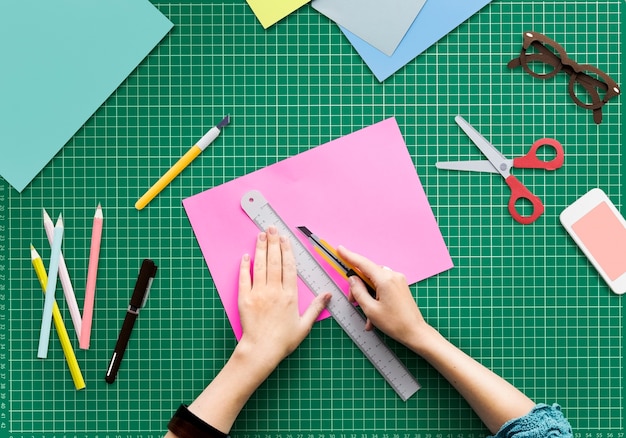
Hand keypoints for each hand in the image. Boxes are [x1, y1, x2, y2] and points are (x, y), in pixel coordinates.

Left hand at [237, 226, 330, 371]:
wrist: (261, 350)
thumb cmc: (284, 340)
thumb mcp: (304, 325)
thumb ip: (316, 307)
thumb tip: (328, 294)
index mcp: (290, 295)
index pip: (289, 267)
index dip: (287, 250)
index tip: (284, 238)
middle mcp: (274, 290)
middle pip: (274, 261)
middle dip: (273, 242)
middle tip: (271, 228)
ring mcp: (258, 293)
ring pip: (260, 265)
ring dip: (260, 248)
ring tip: (260, 235)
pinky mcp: (245, 298)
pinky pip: (244, 278)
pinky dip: (244, 266)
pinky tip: (246, 255)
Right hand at [337, 245, 427, 350]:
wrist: (415, 332)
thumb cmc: (394, 323)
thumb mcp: (370, 309)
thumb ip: (358, 291)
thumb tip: (352, 279)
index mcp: (385, 279)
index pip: (363, 263)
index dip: (349, 256)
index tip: (340, 249)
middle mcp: (393, 276)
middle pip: (367, 274)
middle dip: (358, 287)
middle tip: (353, 301)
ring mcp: (398, 280)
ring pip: (374, 282)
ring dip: (367, 295)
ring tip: (367, 315)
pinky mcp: (400, 286)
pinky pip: (382, 286)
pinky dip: (375, 297)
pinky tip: (374, 316)